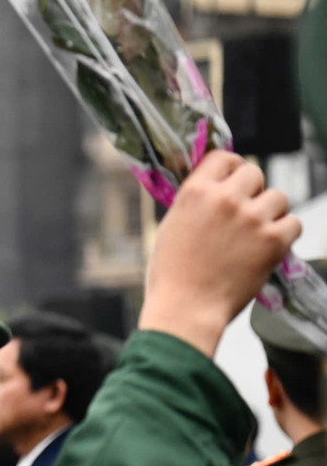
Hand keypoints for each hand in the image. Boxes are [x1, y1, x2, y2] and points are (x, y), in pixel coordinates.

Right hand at [139, 151, 298, 356]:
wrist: (186, 308)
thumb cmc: (171, 273)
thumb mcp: (171, 225)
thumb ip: (195, 202)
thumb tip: (215, 189)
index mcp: (195, 192)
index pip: (223, 157)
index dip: (230, 169)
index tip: (232, 182)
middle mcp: (224, 199)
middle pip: (254, 173)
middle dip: (252, 190)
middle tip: (245, 212)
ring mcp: (252, 218)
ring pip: (279, 197)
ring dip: (271, 213)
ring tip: (257, 233)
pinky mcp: (273, 241)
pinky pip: (294, 223)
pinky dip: (285, 234)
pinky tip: (269, 246)